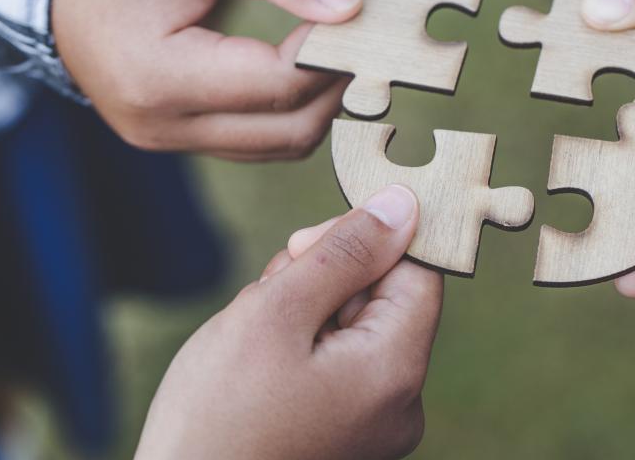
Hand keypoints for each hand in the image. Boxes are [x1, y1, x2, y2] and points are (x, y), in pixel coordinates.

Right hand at [53, 0, 363, 160]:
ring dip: (320, 100)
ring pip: (277, 144)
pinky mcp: (173, 134)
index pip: (280, 83)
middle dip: (339, 81)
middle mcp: (159, 125)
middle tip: (368, 28)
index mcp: (158, 76)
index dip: (336, 48)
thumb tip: (353, 4)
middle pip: (289, 130)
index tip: (368, 5)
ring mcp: (163, 138)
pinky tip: (309, 61)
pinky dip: (291, 107)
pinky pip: (253, 138)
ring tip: (343, 41)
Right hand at [135, 185, 443, 459]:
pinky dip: (295, 345)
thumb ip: (344, 252)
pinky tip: (255, 363)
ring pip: (351, 324)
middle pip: (382, 296)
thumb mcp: (276, 313)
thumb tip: (405, 204)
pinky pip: (335, 361)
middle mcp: (399, 402)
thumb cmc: (216, 418)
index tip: (307, 244)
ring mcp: (371, 421)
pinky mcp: (343, 430)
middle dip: (322, 278)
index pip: (418, 271)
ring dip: (301, 310)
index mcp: (396, 371)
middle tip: (267, 299)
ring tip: (251, 341)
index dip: (368, 241)